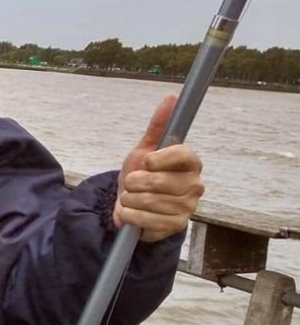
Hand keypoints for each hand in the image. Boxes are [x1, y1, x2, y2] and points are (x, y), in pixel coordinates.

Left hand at [113, 94, 204, 242]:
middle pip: (159, 181)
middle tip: (132, 182)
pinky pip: (145, 220)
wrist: (131, 204)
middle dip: (135, 181)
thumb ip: (158, 124)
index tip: (146, 161)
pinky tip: (132, 212)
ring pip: (149, 201)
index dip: (159, 158)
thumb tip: (171, 97)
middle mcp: (194, 185)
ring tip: (131, 197)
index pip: (183, 155)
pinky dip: (130, 215)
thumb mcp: (145, 148)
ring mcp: (187, 207)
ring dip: (130, 198)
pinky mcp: (176, 226)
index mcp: (191, 163)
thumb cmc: (142, 173)